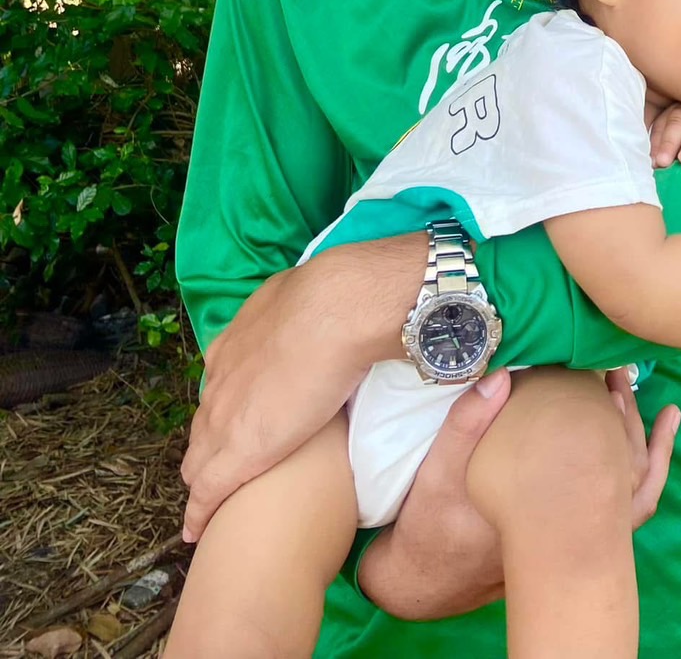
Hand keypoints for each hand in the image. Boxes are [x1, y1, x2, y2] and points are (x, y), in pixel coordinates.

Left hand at [181, 236, 423, 541]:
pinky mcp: (236, 454)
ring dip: (205, 476)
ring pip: (200, 458)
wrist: (336, 314)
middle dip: (209, 446)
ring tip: (211, 499)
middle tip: (226, 466)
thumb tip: (312, 313)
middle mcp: (219, 381)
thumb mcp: (299, 298)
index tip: (238, 425)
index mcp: (234, 347)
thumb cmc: (331, 301)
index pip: (218, 391)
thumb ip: (293, 314)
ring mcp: (223, 418)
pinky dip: (200, 512)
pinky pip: (208, 491)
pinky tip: (195, 530)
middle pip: (203, 425)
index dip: (227, 412)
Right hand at [361, 365, 680, 620]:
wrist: (424, 579)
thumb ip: (465, 424)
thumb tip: (501, 376)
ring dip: (637, 438)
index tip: (596, 364)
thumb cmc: (429, 522)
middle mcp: (568, 526)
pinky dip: (639, 473)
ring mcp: (574, 535)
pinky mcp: (569, 536)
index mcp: (538, 505)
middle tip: (616, 369)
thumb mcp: (436, 472)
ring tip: (628, 390)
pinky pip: (621, 509)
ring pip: (628, 489)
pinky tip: (643, 445)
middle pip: (619, 467)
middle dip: (623, 413)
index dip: (598, 404)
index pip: (586, 449)